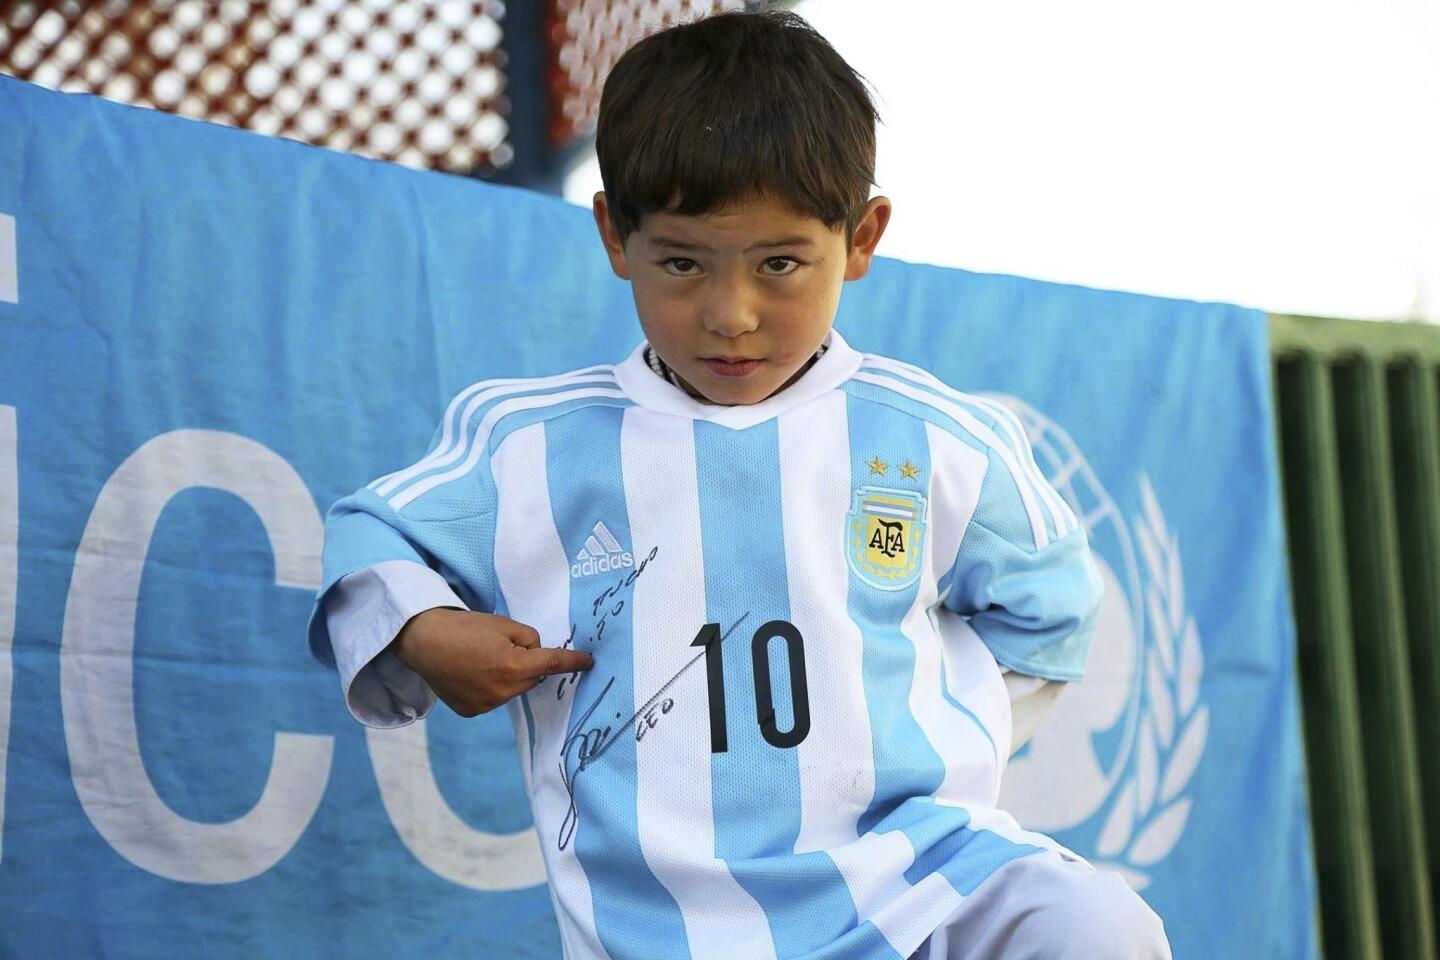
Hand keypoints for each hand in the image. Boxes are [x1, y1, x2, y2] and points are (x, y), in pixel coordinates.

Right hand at [389, 608, 593, 716]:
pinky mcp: (472, 711)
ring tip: (481, 659)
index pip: (552, 664)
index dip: (573, 662)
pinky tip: (472, 672)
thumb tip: (537, 654)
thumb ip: (529, 639)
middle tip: (501, 646)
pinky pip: (494, 698)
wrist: (422, 641)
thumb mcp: (504, 624)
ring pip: (513, 689)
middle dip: (526, 664)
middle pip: (531, 677)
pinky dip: (491, 687)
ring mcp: (486, 705)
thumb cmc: (464, 627)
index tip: (589, 662)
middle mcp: (502, 691)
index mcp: (513, 666)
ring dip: (508, 677)